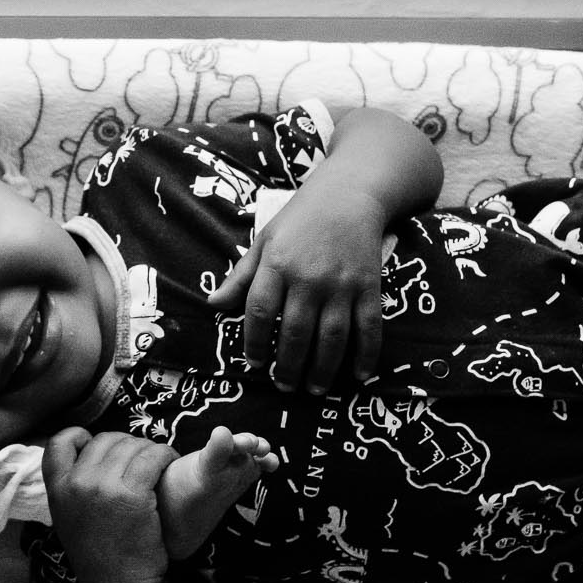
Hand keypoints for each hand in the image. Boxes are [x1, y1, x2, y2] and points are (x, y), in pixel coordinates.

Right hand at [42, 427, 174, 582]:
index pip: (59, 441)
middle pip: (105, 439)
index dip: (80, 436)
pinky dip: (165, 455)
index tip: (97, 447)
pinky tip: (169, 464)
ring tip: (159, 463)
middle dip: (127, 445)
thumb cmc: (100, 556)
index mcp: (56, 490)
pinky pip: (153, 456)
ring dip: (150, 449)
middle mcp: (75, 484)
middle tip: (142, 460)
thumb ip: (71, 488)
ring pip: (132, 445)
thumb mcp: (69, 520)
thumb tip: (85, 453)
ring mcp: (103, 488)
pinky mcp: (133, 494)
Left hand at [209, 182, 384, 393]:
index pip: (260, 312)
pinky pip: (368, 327)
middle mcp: (309, 277)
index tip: (255, 365)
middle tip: (284, 387)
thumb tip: (213, 305)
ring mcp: (342, 283)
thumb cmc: (301, 218)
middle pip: (295, 333)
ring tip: (313, 390)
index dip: (255, 343)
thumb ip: (241, 276)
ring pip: (331, 338)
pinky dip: (365, 354)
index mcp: (277, 264)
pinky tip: (357, 376)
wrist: (351, 193)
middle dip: (288, 366)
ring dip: (322, 369)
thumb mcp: (264, 240)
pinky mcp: (369, 286)